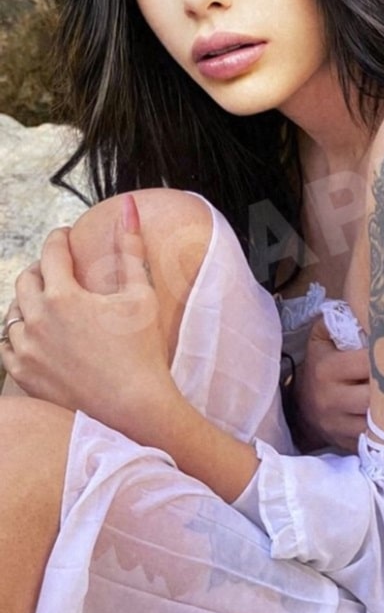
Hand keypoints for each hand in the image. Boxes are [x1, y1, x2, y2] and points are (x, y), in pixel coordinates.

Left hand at [0, 195, 174, 432]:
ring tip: (49, 301)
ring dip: (28, 301)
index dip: (59, 239)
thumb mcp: (140, 293)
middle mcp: (37, 321)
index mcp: (64, 297)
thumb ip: (130, 247)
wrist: (134, 405)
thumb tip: (128, 206)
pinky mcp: (24, 376)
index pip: (51, 253)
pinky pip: (6, 346)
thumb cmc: (142, 348)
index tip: (66, 237)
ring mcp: (27, 351)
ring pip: (12, 313)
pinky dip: (18, 334)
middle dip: (42, 268)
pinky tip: (37, 333)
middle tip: (59, 268)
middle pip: (26, 279)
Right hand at [293, 318, 369, 452]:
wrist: (300, 407)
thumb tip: (364, 307)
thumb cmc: (319, 364)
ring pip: (378, 422)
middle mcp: (331, 399)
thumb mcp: (320, 337)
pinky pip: (376, 439)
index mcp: (326, 369)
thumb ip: (339, 320)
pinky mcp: (347, 443)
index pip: (367, 362)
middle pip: (375, 396)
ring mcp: (338, 425)